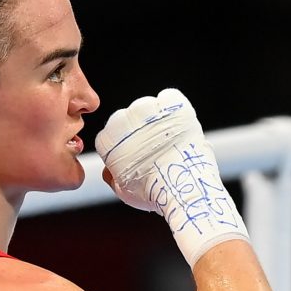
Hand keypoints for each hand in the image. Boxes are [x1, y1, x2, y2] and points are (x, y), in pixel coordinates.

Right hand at [95, 88, 247, 265]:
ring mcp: (148, 109)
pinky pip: (170, 98)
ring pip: (150, 107)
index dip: (130, 143)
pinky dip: (175, 108)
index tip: (141, 153)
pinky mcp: (171, 104)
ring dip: (159, 118)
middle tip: (159, 147)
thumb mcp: (123, 190)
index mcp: (108, 138)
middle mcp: (123, 119)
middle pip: (131, 117)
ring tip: (171, 138)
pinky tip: (179, 124)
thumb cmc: (154, 192)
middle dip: (144, 129)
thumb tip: (109, 169)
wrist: (182, 186)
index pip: (115, 133)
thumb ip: (112, 175)